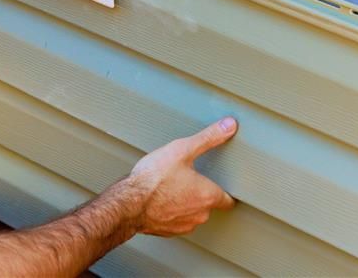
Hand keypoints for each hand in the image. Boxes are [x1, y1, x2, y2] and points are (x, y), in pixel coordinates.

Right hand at [129, 117, 237, 235]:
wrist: (127, 204)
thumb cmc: (153, 178)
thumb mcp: (182, 150)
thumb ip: (208, 138)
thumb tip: (229, 125)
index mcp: (208, 195)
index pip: (228, 200)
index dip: (226, 191)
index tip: (222, 184)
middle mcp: (200, 215)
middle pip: (209, 204)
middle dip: (201, 192)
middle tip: (189, 178)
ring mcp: (184, 226)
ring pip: (192, 213)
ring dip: (186, 203)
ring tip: (172, 187)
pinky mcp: (167, 232)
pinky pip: (176, 221)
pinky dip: (171, 211)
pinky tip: (161, 199)